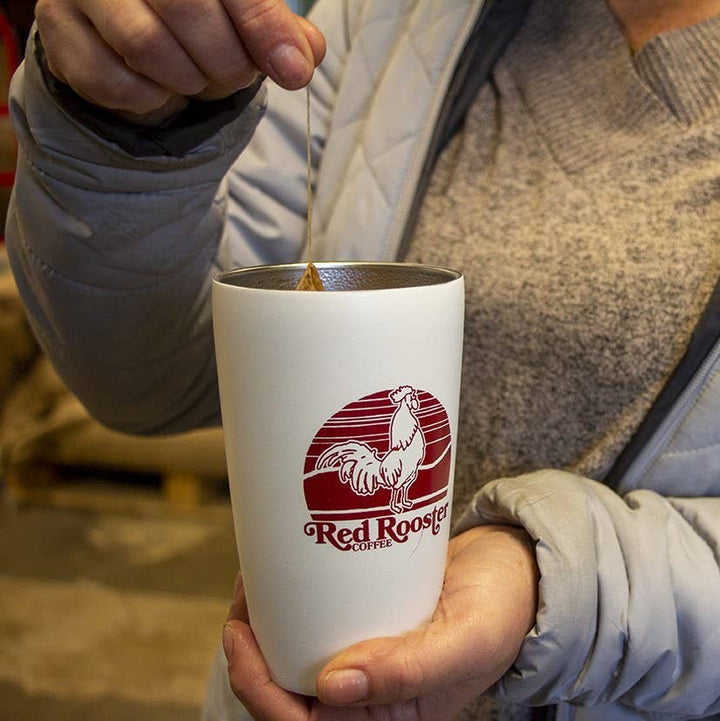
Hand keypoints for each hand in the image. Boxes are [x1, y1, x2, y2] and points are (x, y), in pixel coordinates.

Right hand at [35, 0, 325, 120]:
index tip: (292, 71)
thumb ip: (274, 30)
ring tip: (196, 79)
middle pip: (187, 8)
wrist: (121, 25)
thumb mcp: (241, 16)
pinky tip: (159, 88)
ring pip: (147, 47)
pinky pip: (114, 82)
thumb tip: (304, 56)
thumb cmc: (193, 15)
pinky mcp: (58, 30)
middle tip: (234, 75)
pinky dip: (150, 100)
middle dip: (225, 61)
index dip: (263, 27)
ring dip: (188, 82)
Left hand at [222, 525, 538, 719]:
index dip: (259, 689)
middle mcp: (373, 697)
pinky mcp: (368, 626)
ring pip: (298, 660)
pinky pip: (319, 627)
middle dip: (252, 656)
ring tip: (255, 583)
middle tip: (243, 601)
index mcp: (391, 719)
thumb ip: (407, 670)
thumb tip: (330, 688)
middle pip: (289, 694)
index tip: (239, 635)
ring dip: (268, 628)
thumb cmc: (501, 608)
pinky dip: (294, 606)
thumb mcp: (465, 639)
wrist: (515, 567)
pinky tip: (285, 574)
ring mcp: (368, 660)